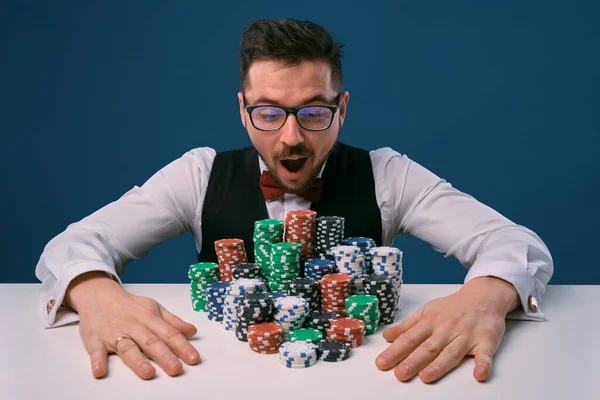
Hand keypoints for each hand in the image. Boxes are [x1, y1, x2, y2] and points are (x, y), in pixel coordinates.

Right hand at [64, 272, 199, 378]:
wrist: (99, 296)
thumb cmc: (130, 306)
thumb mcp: (154, 308)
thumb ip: (173, 322)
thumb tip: (192, 331)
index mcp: (150, 317)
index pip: (169, 333)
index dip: (182, 346)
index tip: (193, 358)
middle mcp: (134, 325)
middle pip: (151, 342)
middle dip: (164, 356)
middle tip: (176, 369)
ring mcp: (114, 333)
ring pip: (127, 347)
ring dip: (137, 360)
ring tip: (148, 372)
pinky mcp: (95, 340)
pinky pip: (96, 351)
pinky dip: (97, 361)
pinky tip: (100, 371)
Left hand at [375, 276, 519, 382]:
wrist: (483, 296)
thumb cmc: (452, 307)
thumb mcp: (426, 312)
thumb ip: (407, 326)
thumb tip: (387, 336)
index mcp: (430, 322)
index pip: (409, 339)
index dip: (395, 351)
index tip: (382, 363)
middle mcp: (446, 329)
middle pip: (428, 347)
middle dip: (413, 361)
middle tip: (400, 373)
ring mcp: (466, 335)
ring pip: (451, 352)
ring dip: (439, 365)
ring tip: (426, 377)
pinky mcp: (486, 341)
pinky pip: (485, 354)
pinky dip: (483, 364)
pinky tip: (478, 375)